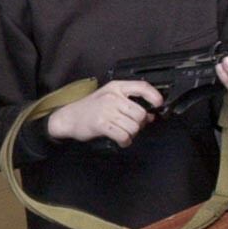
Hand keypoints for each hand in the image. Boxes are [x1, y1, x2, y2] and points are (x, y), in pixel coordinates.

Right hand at [46, 80, 163, 146]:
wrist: (68, 118)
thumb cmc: (89, 109)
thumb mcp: (109, 98)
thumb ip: (129, 104)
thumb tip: (150, 116)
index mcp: (115, 87)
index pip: (141, 87)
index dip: (154, 96)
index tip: (159, 104)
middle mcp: (112, 97)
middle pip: (140, 113)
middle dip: (140, 124)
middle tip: (132, 126)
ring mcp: (106, 110)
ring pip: (134, 126)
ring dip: (132, 134)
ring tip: (123, 133)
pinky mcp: (101, 124)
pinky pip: (124, 136)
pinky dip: (125, 141)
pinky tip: (121, 140)